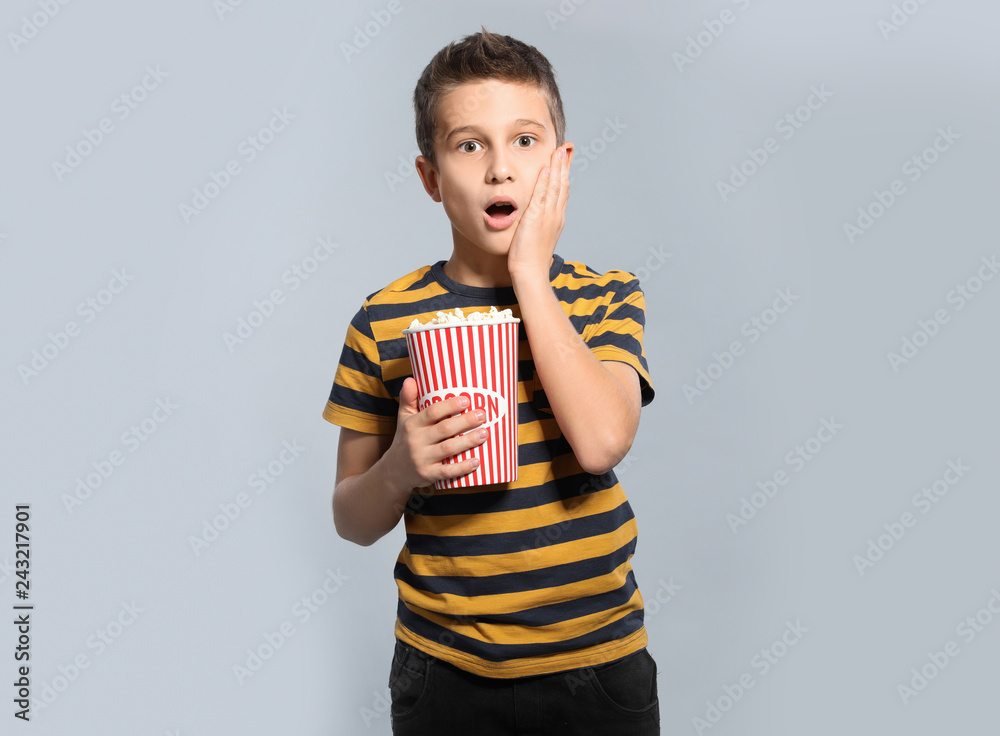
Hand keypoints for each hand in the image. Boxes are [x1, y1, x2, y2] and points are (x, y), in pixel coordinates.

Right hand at [382, 377, 488, 490]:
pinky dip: (463, 467)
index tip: (466, 400)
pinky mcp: (428, 475)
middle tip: (483, 415)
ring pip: (448, 449)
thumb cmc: (405, 439)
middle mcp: (416, 441)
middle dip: (465, 422)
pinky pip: (448, 471)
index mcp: (412, 425)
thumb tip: (411, 379)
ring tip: (485, 433)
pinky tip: (477, 461)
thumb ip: (408, 399)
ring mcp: (422, 459)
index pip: (432, 412)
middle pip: (444, 429)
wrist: (394, 471)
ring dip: (468, 441)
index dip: (450, 406)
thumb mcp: (403, 419)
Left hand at [506, 143, 572, 278]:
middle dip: (564, 166)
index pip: (562, 192)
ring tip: (559, 151)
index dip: (564, 175)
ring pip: (555, 187)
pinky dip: (545, 180)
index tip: (564, 160)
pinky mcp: (536, 218)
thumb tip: (532, 218)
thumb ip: (536, 224)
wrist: (530, 273)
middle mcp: (555, 215)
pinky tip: (546, 168)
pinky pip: (542, 195)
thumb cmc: (530, 260)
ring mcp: (548, 216)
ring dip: (558, 167)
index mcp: (556, 219)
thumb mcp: (536, 237)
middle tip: (566, 148)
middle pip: (562, 185)